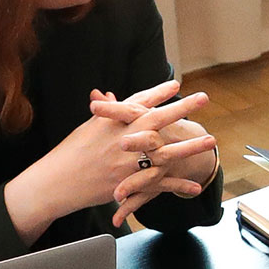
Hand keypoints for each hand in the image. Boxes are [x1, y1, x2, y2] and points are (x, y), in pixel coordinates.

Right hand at [3, 81, 214, 241]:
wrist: (57, 183)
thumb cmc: (70, 153)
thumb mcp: (88, 129)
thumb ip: (106, 114)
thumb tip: (109, 96)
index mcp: (111, 124)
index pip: (138, 103)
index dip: (158, 92)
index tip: (176, 83)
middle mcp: (121, 140)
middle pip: (156, 121)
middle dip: (181, 108)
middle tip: (203, 98)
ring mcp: (127, 163)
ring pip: (164, 153)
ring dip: (189, 147)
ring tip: (211, 139)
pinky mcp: (129, 184)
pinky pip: (158, 185)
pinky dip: (177, 185)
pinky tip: (196, 185)